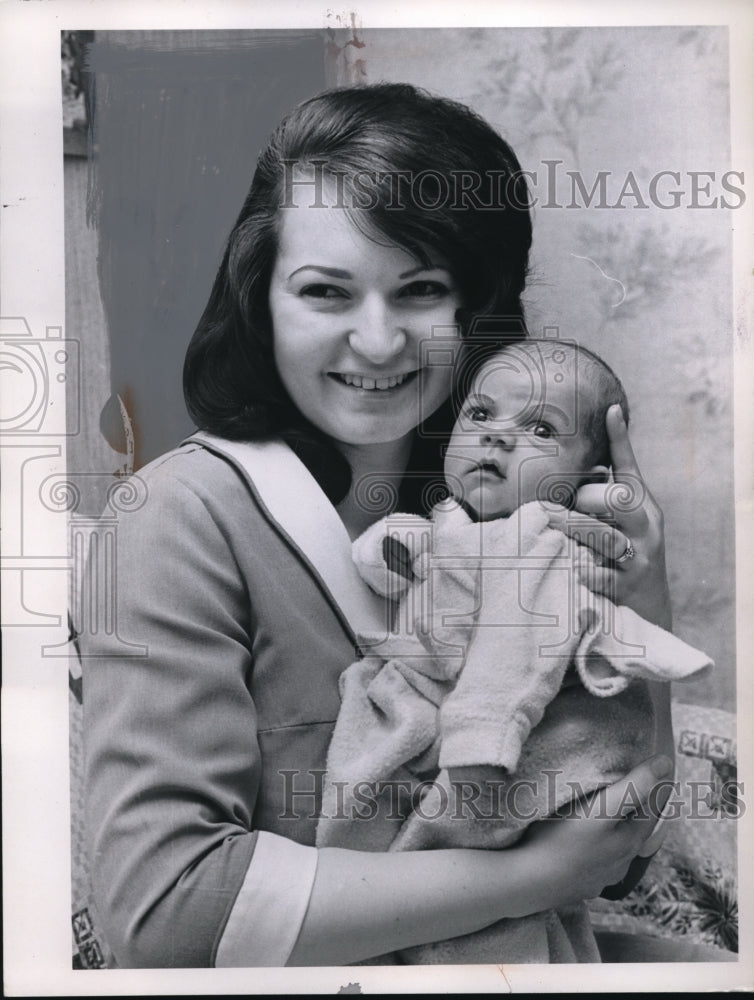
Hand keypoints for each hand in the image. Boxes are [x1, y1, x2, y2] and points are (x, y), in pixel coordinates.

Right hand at [518, 754, 672, 908]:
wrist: (527, 882)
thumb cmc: (561, 840)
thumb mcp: (601, 809)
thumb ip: (633, 788)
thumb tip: (665, 763)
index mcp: (630, 842)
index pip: (653, 808)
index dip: (652, 786)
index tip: (645, 767)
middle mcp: (621, 863)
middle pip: (635, 828)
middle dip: (632, 807)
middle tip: (622, 784)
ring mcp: (601, 878)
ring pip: (615, 847)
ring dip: (614, 829)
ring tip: (601, 811)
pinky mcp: (580, 885)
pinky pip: (595, 861)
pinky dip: (595, 847)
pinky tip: (583, 842)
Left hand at [548, 405, 671, 627]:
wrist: (649, 611)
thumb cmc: (622, 554)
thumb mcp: (622, 522)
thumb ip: (603, 494)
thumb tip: (577, 461)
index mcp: (642, 505)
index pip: (630, 467)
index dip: (620, 438)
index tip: (610, 410)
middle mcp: (646, 526)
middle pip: (616, 499)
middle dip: (584, 500)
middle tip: (558, 508)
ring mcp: (640, 556)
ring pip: (604, 535)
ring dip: (573, 531)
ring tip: (552, 528)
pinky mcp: (628, 586)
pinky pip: (599, 572)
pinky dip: (579, 569)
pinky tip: (565, 567)